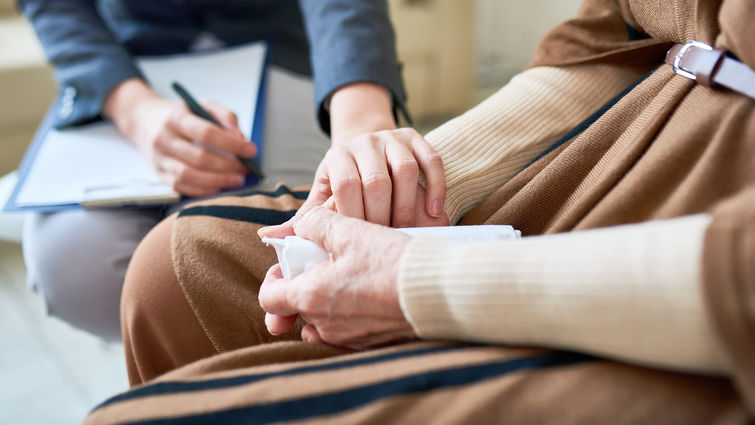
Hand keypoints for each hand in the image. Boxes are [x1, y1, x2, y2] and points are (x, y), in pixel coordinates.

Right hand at [105, 78, 255, 196]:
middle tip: (246, 168)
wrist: (144, 121)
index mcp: (176, 118)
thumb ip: (225, 116)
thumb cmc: (180, 114)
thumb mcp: (202, 105)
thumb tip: (240, 137)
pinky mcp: (159, 175)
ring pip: (190, 176)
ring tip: (237, 179)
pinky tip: (219, 186)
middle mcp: (164, 139)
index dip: (231, 144)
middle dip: (228, 166)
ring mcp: (159, 159)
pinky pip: (182, 188)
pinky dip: (204, 190)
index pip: (206, 133)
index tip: (251, 150)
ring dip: (218, 181)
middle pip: (199, 158)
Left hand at [258, 207, 416, 348]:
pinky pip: (348, 331)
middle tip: (326, 265)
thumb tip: (302, 224)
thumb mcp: (351, 231)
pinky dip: (350, 313)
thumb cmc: (392, 262)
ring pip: (322, 323)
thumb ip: (317, 224)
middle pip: (298, 310)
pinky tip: (369, 292)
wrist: (438, 292)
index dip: (274, 278)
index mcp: (312, 297)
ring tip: (349, 277)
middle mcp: (326, 325)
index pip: (269, 299)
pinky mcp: (372, 343)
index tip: (292, 263)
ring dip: (328, 302)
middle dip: (305, 287)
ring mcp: (349, 338)